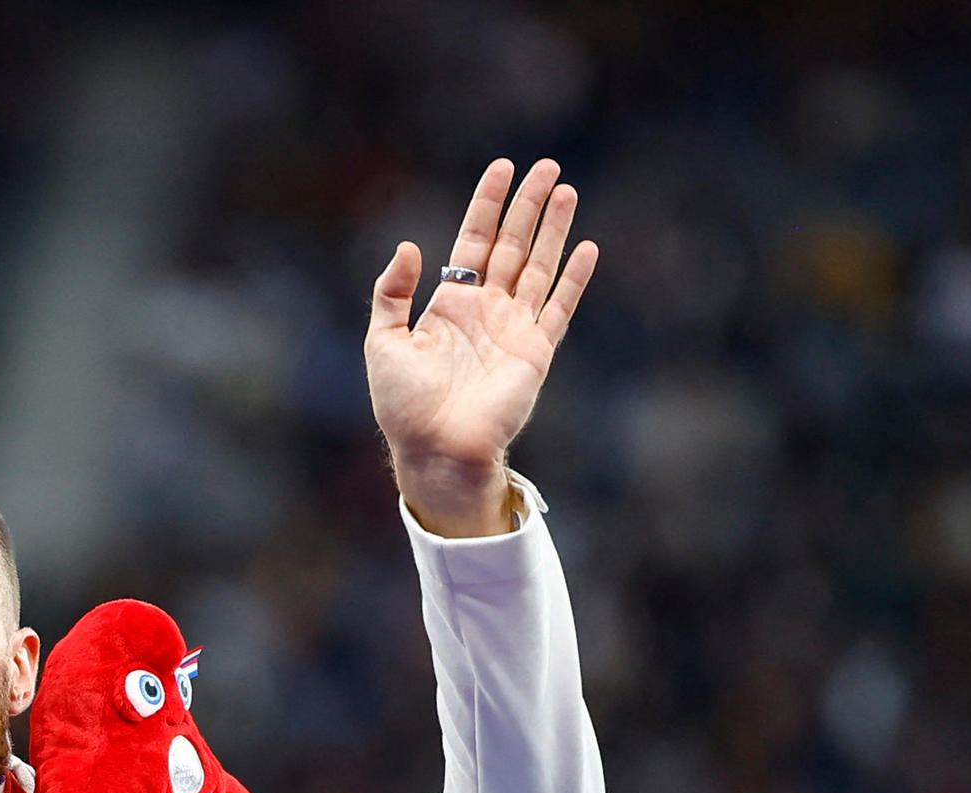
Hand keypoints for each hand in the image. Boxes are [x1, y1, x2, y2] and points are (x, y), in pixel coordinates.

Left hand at [365, 157, 598, 536]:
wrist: (435, 448)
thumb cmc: (403, 405)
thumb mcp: (383, 342)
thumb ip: (392, 293)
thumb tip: (409, 247)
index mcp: (450, 304)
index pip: (474, 241)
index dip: (487, 204)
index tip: (503, 168)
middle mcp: (485, 310)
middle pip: (512, 244)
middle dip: (528, 205)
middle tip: (548, 166)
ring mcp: (513, 328)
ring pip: (538, 265)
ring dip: (554, 229)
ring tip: (567, 190)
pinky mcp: (535, 351)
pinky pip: (559, 307)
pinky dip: (574, 278)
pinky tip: (587, 248)